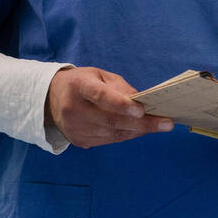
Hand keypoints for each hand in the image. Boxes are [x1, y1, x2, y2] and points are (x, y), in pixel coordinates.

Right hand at [44, 67, 172, 147]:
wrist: (50, 99)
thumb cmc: (81, 83)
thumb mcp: (99, 75)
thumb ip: (120, 87)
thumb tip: (142, 102)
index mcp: (78, 86)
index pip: (101, 97)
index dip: (121, 105)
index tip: (142, 111)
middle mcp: (73, 109)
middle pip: (111, 121)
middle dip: (142, 124)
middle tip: (166, 123)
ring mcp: (75, 128)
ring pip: (113, 133)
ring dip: (138, 130)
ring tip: (159, 125)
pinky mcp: (78, 141)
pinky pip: (109, 140)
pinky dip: (127, 135)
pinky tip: (139, 129)